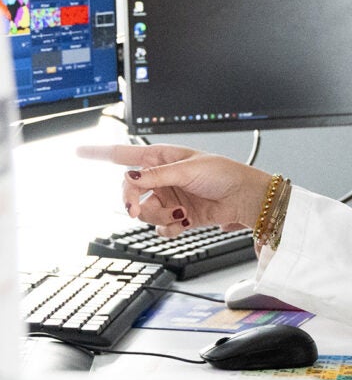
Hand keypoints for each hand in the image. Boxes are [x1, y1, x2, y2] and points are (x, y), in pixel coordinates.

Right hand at [77, 143, 272, 236]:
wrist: (244, 198)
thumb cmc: (224, 174)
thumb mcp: (188, 169)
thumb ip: (157, 175)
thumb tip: (131, 176)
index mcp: (163, 157)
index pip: (125, 154)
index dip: (100, 153)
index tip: (79, 152)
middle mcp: (163, 178)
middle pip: (129, 191)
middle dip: (131, 201)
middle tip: (136, 208)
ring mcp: (170, 197)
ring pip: (144, 212)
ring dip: (157, 215)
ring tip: (178, 213)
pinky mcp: (179, 217)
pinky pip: (160, 227)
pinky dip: (170, 227)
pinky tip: (184, 222)